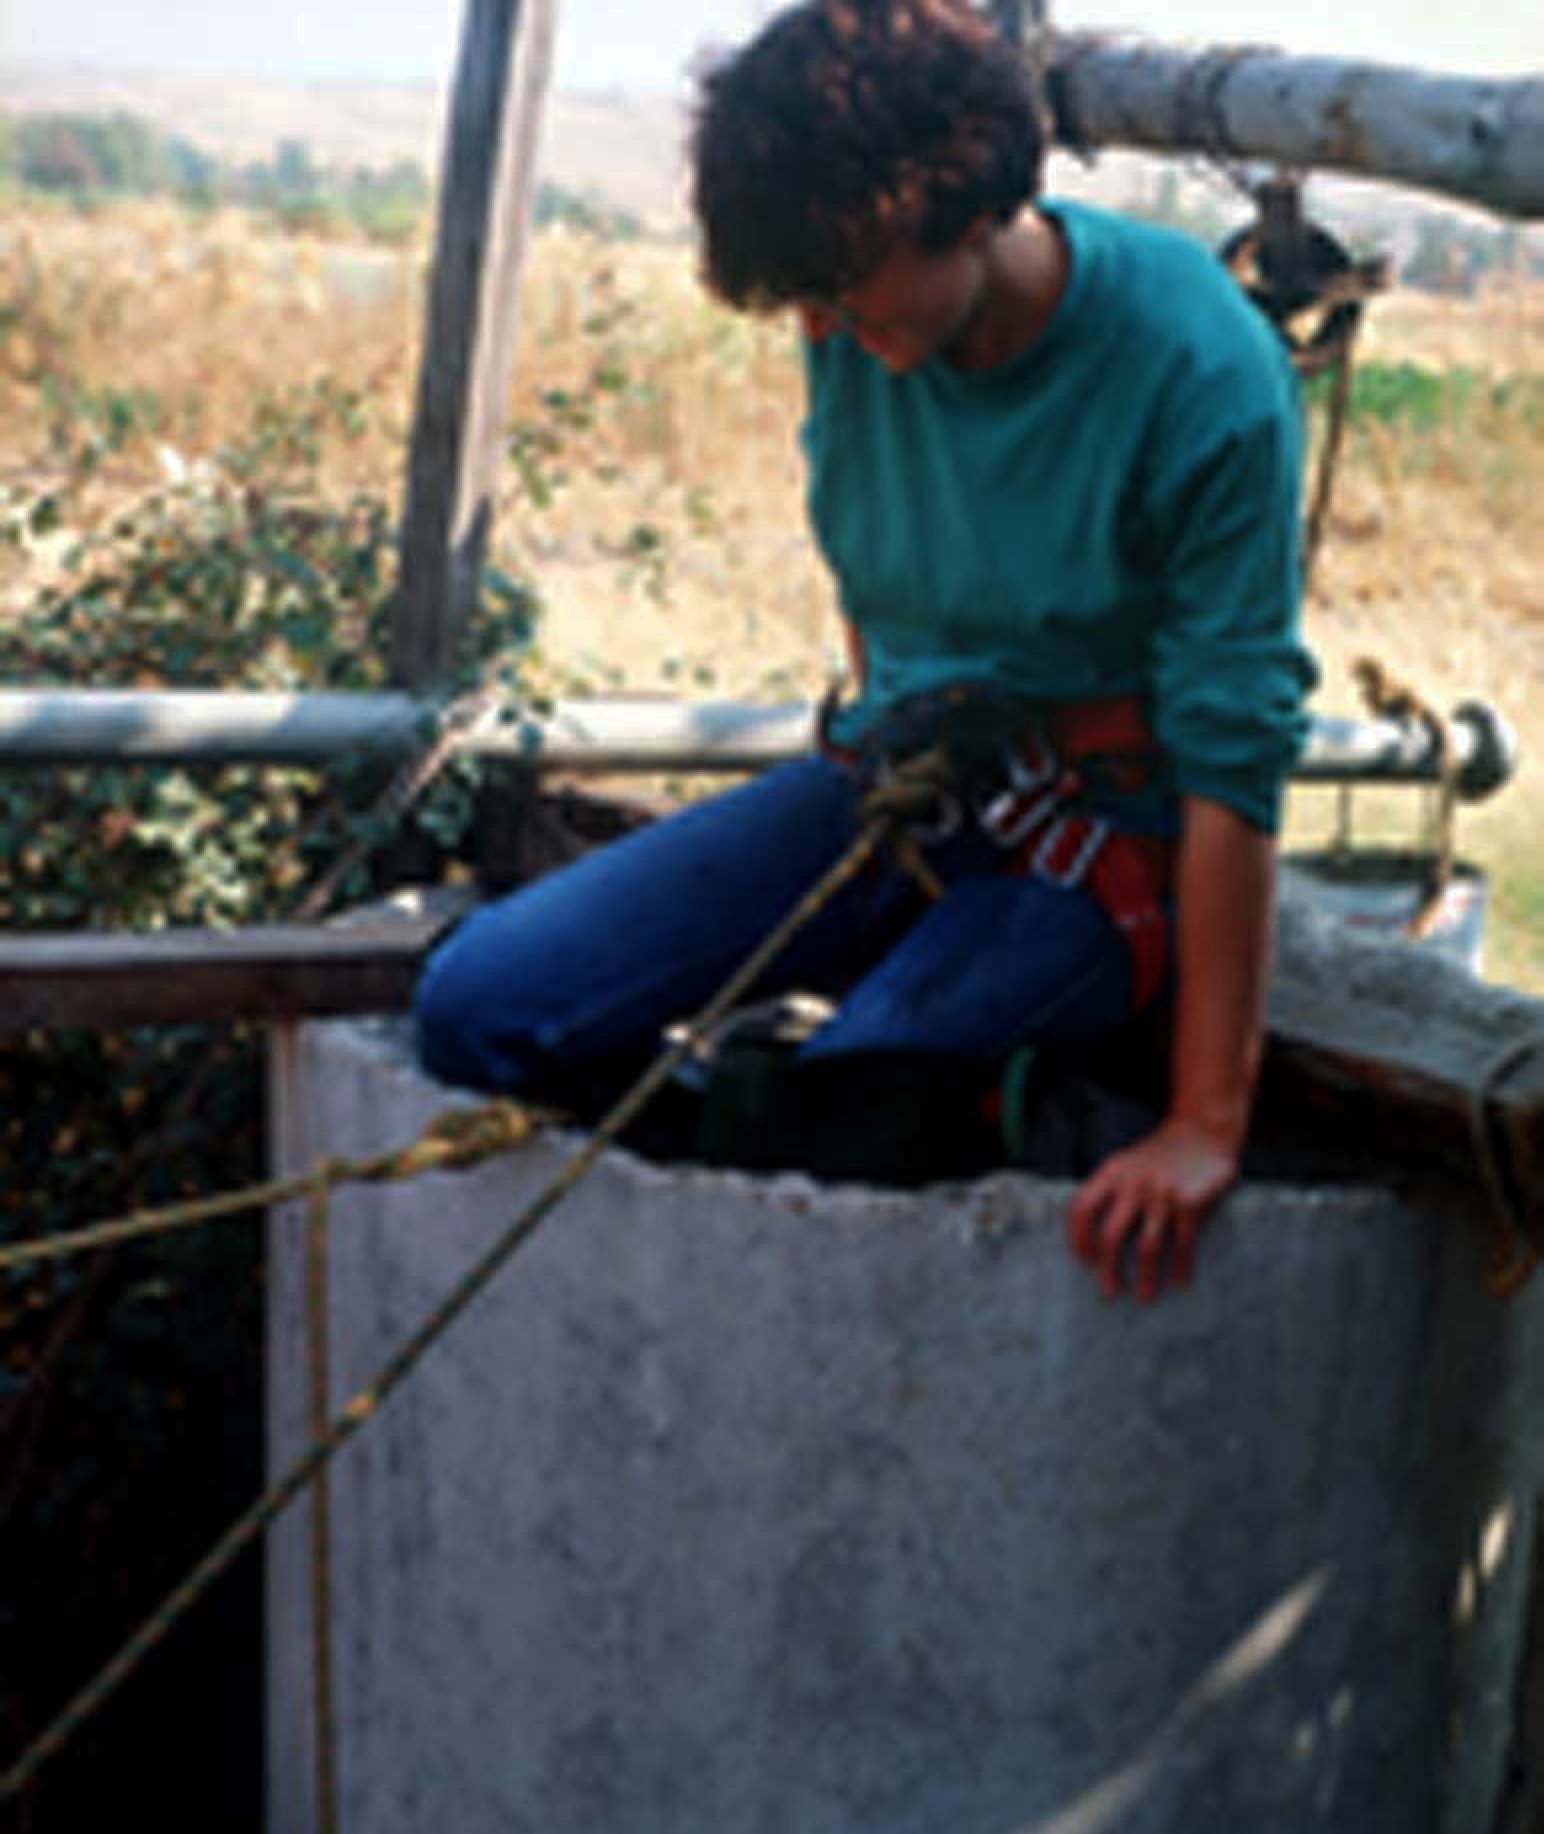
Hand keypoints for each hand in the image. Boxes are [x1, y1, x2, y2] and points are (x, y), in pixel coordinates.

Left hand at [1066, 1117, 1238, 1302]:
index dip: (1077, 1239)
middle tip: (1109, 1292)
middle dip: (1108, 1269)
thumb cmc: (1158, 1154)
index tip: (1083, 1262)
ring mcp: (1162, 1195)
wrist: (1201, 1131)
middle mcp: (1133, 1185)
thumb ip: (1107, 1190)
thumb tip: (1088, 1233)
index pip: (1081, 1209)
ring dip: (1145, 1277)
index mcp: (1111, 1173)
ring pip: (1147, 1246)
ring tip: (1144, 1297)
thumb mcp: (1125, 1163)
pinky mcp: (1190, 1203)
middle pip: (1110, 1236)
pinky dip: (1180, 1266)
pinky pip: (1182, 1244)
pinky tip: (1179, 1281)